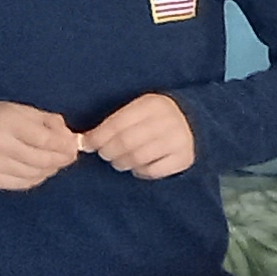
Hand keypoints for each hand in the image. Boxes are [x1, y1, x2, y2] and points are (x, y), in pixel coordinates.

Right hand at [0, 101, 81, 191]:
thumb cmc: (0, 118)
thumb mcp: (24, 111)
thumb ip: (50, 123)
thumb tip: (70, 141)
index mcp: (4, 119)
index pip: (44, 140)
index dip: (64, 146)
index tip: (73, 148)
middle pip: (40, 160)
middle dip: (60, 160)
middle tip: (68, 158)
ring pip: (32, 174)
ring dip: (49, 170)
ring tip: (53, 163)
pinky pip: (20, 184)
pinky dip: (35, 179)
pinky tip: (38, 170)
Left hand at [81, 93, 197, 179]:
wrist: (192, 124)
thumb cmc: (154, 119)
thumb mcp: (137, 111)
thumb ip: (114, 123)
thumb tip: (84, 141)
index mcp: (152, 104)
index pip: (118, 123)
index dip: (98, 136)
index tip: (87, 144)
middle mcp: (168, 120)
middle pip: (127, 142)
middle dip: (109, 151)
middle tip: (105, 154)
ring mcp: (179, 140)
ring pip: (139, 157)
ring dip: (122, 163)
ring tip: (119, 162)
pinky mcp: (185, 158)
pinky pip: (154, 171)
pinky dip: (140, 172)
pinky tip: (138, 167)